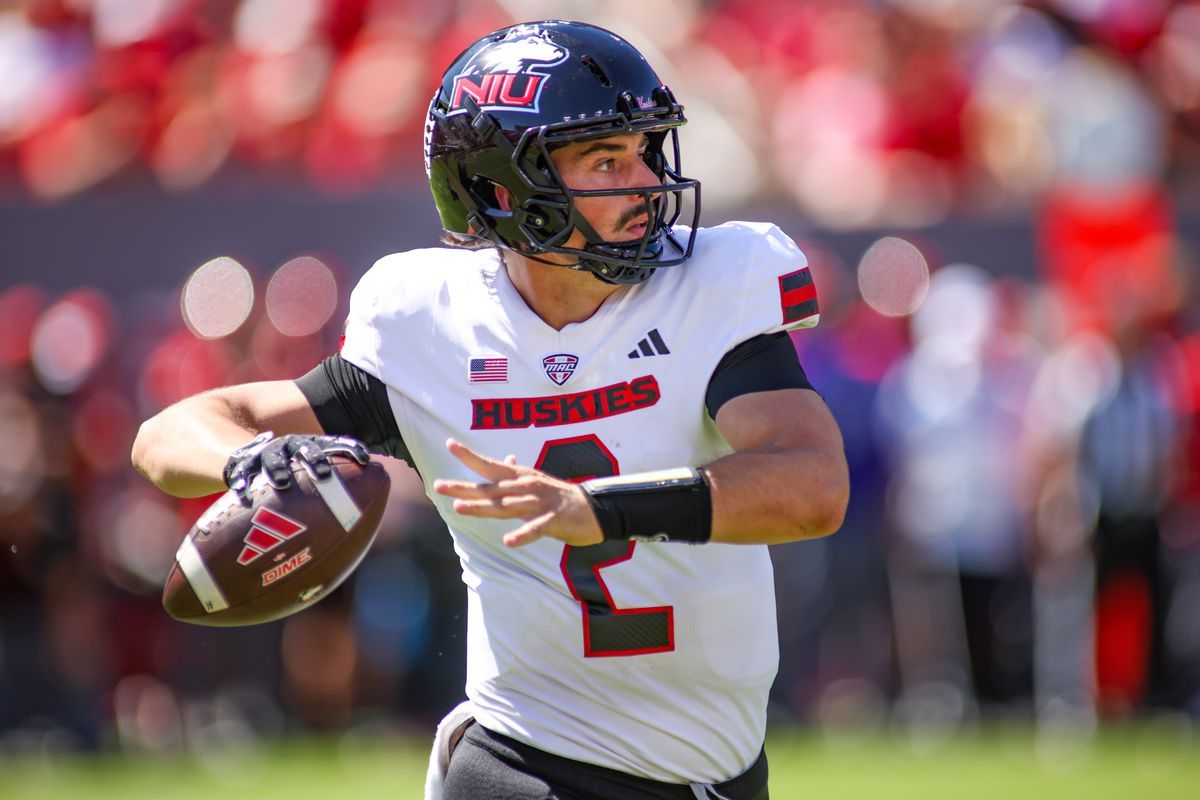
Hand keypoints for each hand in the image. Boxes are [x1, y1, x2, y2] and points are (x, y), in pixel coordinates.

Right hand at [223, 433, 369, 501]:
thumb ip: (332, 495)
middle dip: (314, 458)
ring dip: (278, 468)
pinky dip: (240, 483)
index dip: (350, 448)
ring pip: (272, 457)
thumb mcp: (309, 480)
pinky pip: (239, 473)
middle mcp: (289, 446)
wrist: (248, 452)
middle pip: (305, 447)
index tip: (365, 459)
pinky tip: (241, 495)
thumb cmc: (290, 477)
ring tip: (281, 482)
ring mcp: (266, 453)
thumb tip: (361, 527)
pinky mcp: (242, 464)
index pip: (334, 443)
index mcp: (310, 446)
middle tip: (322, 474)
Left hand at [433, 439, 602, 547]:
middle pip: (491, 488)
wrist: (595, 509)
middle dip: (464, 487)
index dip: (470, 456)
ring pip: (507, 505)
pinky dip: (523, 534)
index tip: (449, 444)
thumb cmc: (560, 496)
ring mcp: (540, 503)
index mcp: (521, 477)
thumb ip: (517, 474)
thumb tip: (505, 458)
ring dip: (483, 507)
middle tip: (439, 485)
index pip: (491, 465)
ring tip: (460, 508)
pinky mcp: (554, 519)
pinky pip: (536, 528)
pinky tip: (508, 541)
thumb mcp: (538, 481)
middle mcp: (527, 486)